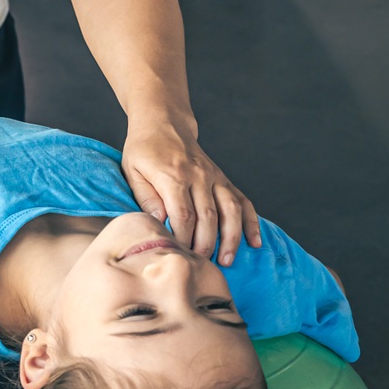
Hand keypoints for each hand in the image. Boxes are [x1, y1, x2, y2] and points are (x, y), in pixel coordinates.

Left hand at [122, 121, 260, 265]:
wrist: (164, 123)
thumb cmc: (144, 150)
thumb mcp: (133, 171)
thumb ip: (145, 197)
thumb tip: (159, 223)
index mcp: (173, 175)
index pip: (183, 214)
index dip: (183, 239)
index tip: (179, 256)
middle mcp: (198, 175)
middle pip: (208, 217)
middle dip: (206, 245)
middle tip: (200, 266)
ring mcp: (214, 176)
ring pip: (230, 210)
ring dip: (231, 238)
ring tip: (227, 261)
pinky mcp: (223, 179)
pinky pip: (242, 201)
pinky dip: (251, 221)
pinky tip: (254, 241)